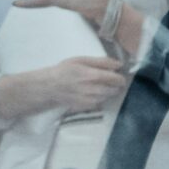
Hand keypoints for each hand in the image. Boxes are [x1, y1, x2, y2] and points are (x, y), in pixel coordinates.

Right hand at [0, 56, 127, 117]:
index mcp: (92, 75)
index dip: (120, 77)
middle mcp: (93, 89)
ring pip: (109, 96)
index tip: (117, 74)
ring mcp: (90, 100)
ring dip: (108, 91)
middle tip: (108, 80)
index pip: (117, 79)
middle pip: (115, 89)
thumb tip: (119, 64)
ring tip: (97, 85)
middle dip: (115, 84)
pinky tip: (91, 92)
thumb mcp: (81, 60)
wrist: (48, 87)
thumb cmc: (65, 70)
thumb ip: (102, 62)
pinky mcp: (87, 107)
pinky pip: (101, 102)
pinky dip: (100, 97)